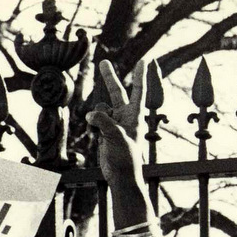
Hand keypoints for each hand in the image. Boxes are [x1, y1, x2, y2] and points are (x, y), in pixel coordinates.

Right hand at [85, 59, 152, 224]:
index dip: (140, 76)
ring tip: (103, 133)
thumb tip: (91, 114)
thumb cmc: (125, 158)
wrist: (120, 176)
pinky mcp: (106, 130)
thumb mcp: (116, 138)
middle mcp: (126, 117)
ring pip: (101, 107)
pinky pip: (95, 118)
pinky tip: (99, 136)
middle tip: (103, 62)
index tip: (144, 61)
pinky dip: (93, 123)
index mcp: (135, 117)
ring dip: (98, 115)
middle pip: (116, 92)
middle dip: (109, 78)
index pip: (138, 92)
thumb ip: (103, 122)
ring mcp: (115, 123)